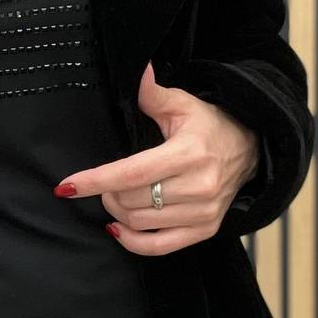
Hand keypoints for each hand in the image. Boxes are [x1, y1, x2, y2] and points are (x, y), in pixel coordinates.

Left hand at [53, 60, 259, 255]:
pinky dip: (131, 240)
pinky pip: (158, 247)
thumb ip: (153, 94)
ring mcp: (203, 212)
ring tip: (116, 196)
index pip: (131, 174)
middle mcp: (199, 186)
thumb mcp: (183, 104)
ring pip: (139, 222)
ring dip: (117, 212)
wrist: (250, 149)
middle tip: (105, 181)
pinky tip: (119, 227)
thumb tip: (138, 70)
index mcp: (189, 153)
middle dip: (106, 192)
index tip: (67, 186)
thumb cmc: (210, 125)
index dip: (96, 181)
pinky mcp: (205, 230)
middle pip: (131, 200)